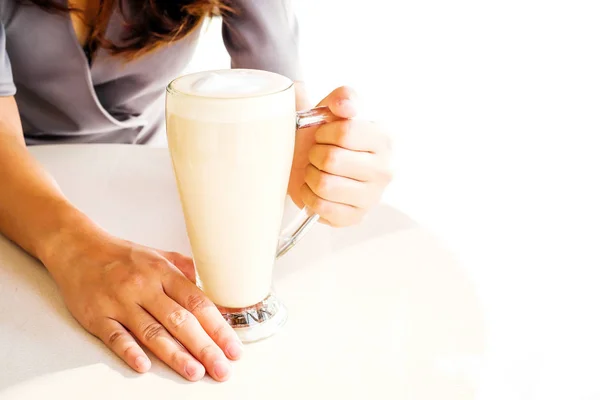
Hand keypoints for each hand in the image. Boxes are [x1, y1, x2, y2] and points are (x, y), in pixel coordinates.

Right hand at [46, 233, 241, 381]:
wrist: (77, 249)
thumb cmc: (122, 256)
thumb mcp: (159, 255)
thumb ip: (186, 271)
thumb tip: (213, 288)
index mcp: (163, 272)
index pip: (198, 302)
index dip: (218, 327)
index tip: (233, 347)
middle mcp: (144, 287)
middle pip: (180, 321)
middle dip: (205, 347)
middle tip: (222, 369)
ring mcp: (120, 302)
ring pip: (151, 332)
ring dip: (175, 355)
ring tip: (195, 372)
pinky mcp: (97, 316)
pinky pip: (115, 337)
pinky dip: (130, 352)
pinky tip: (145, 366)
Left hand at [289, 86, 392, 226]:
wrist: (308, 164)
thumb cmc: (322, 137)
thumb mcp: (331, 109)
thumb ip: (341, 97)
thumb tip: (345, 105)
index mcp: (383, 139)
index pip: (346, 131)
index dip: (324, 131)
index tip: (322, 133)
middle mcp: (385, 170)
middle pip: (332, 159)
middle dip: (315, 154)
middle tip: (317, 154)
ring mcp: (372, 197)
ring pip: (325, 185)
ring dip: (311, 175)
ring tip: (315, 170)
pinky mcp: (355, 217)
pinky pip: (321, 207)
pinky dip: (309, 196)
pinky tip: (314, 189)